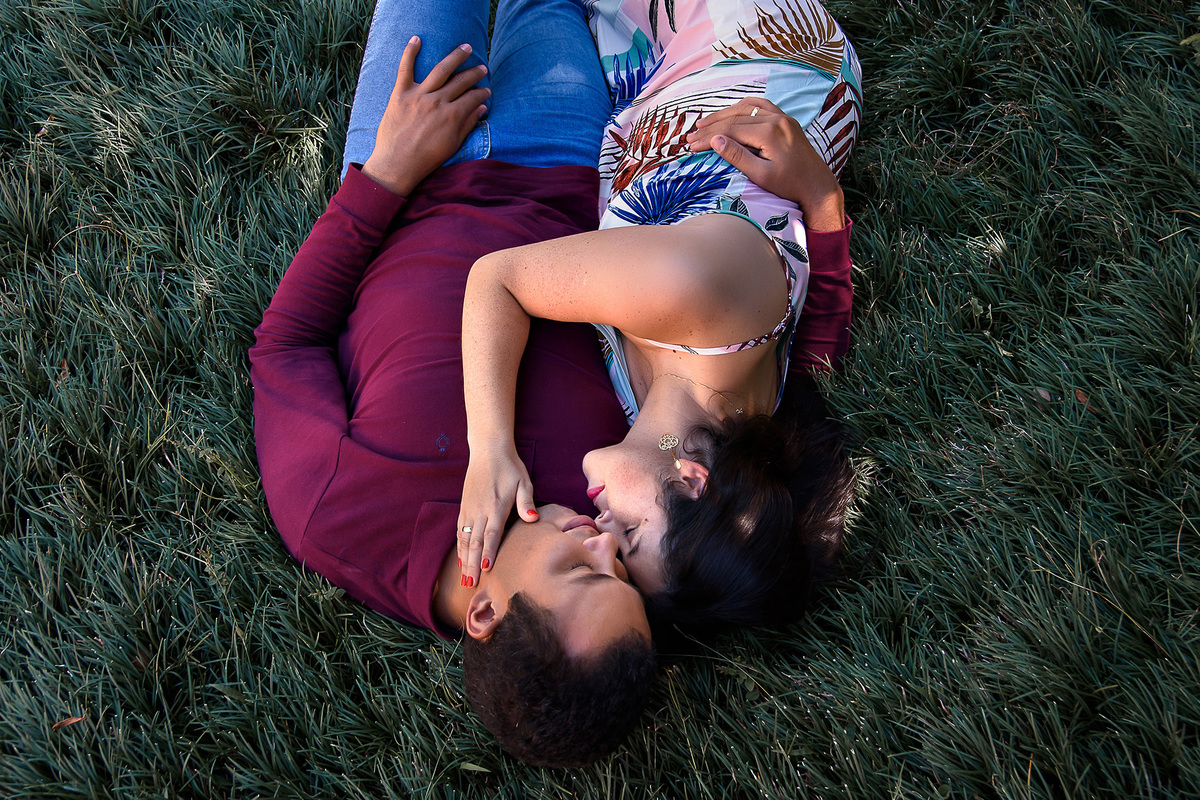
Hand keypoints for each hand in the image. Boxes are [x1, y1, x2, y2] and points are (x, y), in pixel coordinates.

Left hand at [361, 37, 489, 195]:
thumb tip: (481, 109)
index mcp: (452, 115)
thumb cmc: (426, 159)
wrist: (397, 164)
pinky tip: (417, 39)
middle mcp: (437, 102)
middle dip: (474, 73)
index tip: (486, 90)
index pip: (473, 97)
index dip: (482, 93)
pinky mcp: (400, 94)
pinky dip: (410, 52)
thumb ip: (468, 124)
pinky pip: (405, 68)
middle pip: (461, 81)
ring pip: (441, 70)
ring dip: (456, 57)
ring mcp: (418, 96)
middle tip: (482, 68)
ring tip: (466, 48)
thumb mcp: (452, 144)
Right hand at [456, 443, 538, 586]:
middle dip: (473, 564)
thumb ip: (525, 501)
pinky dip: (460, 547)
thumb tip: (532, 518)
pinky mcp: (464, 507)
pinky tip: (461, 560)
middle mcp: (480, 509)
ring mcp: (469, 509)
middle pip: (475, 541)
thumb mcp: (524, 481)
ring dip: (464, 559)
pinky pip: (459, 530)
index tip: (487, 568)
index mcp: (496, 505)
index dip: (489, 551)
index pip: (491, 533)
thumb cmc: (510, 467)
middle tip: (471, 584)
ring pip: (465, 538)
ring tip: (464, 578)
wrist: (488, 450)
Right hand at [686, 98, 844, 230]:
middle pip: (736, 117)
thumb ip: (738, 156)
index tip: (691, 145)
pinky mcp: (786, 120)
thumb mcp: (761, 175)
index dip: (708, 137)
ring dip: (724, 114)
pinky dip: (743, 107)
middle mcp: (777, 119)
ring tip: (705, 122)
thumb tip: (715, 140)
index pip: (731, 130)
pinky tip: (732, 112)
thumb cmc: (790, 186)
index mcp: (770, 132)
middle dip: (711, 126)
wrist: (817, 186)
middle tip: (691, 135)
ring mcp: (783, 117)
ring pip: (746, 108)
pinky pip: (761, 106)